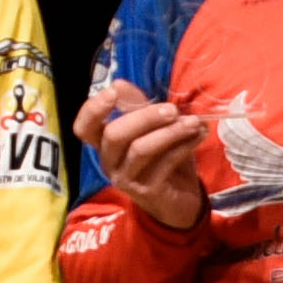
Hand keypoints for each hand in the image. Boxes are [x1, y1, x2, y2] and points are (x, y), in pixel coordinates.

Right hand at [74, 75, 211, 225]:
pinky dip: (184, 146)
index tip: (113, 91)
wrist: (180, 199)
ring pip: (140, 149)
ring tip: (193, 122)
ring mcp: (126, 179)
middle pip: (115, 135)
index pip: (84, 128)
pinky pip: (164, 164)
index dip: (93, 109)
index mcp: (104, 143)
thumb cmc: (162, 158)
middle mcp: (109, 162)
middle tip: (172, 109)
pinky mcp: (147, 192)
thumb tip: (119, 83)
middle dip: (144, 117)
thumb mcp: (151, 128)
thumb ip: (136, 106)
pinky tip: (199, 135)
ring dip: (169, 131)